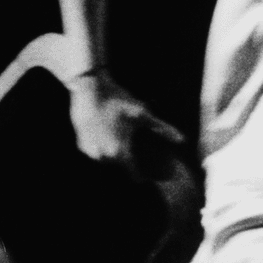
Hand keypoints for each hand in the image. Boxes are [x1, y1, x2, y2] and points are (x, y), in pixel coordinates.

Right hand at [67, 71, 184, 167]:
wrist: (90, 89)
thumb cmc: (118, 101)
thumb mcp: (142, 114)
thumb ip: (162, 129)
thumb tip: (182, 140)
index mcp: (121, 153)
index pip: (134, 174)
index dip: (141, 173)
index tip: (146, 173)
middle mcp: (105, 157)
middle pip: (120, 165)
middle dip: (126, 157)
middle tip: (128, 140)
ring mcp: (91, 153)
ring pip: (107, 159)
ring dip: (112, 152)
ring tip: (116, 134)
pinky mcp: (80, 146)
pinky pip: (95, 152)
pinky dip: (100, 146)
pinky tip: (104, 132)